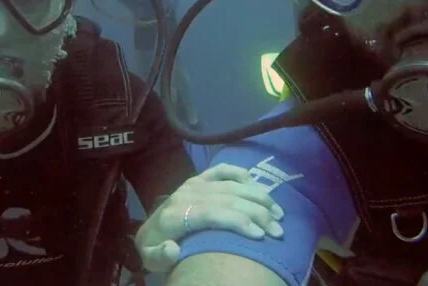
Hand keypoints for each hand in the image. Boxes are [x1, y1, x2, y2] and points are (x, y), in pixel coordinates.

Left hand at [135, 164, 286, 272]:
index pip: (211, 214)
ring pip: (231, 186)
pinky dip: (241, 174)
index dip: (237, 222)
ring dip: (258, 198)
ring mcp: (192, 184)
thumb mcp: (151, 258)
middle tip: (278, 231)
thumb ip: (160, 256)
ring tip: (278, 215)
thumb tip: (173, 249)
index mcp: (174, 215)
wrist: (149, 231)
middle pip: (228, 200)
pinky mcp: (198, 179)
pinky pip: (222, 170)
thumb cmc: (156, 248)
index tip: (260, 235)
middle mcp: (185, 195)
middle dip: (257, 214)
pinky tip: (258, 187)